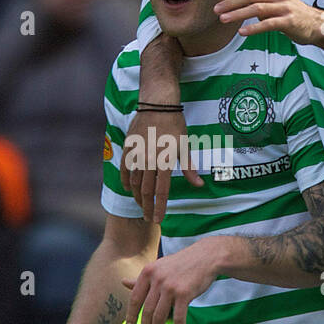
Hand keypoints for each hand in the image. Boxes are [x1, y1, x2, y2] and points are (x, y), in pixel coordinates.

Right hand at [120, 107, 202, 223]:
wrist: (157, 104)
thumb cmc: (175, 125)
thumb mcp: (185, 146)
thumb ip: (188, 168)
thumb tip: (199, 185)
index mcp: (165, 161)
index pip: (161, 191)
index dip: (160, 207)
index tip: (158, 219)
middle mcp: (149, 160)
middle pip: (146, 190)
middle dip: (147, 206)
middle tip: (149, 218)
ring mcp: (137, 154)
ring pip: (134, 182)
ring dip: (137, 196)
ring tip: (142, 204)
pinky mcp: (128, 147)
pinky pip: (125, 168)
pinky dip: (126, 180)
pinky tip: (128, 188)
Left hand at [123, 237, 223, 323]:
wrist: (206, 256)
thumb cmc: (181, 263)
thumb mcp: (159, 267)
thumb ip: (142, 278)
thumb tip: (123, 282)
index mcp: (148, 272)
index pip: (135, 298)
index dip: (131, 315)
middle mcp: (157, 279)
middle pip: (146, 310)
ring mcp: (170, 287)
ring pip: (159, 316)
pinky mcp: (185, 294)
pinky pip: (179, 317)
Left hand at [213, 0, 323, 45]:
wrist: (315, 24)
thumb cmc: (289, 13)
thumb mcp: (273, 1)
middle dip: (231, 2)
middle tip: (216, 9)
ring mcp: (284, 7)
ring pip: (257, 8)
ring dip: (238, 14)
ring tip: (223, 19)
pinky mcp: (288, 21)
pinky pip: (268, 24)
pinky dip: (253, 28)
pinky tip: (242, 32)